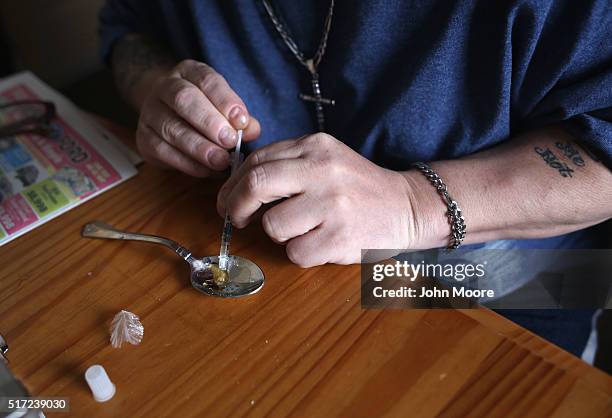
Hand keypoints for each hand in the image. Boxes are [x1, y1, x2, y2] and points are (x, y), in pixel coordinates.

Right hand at [136, 59, 260, 176]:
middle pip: (183, 100)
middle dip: (209, 122)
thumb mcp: (223, 106)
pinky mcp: (143, 138)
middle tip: (230, 141)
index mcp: (189, 72)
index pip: (206, 80)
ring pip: (171, 128)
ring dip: (199, 147)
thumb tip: (253, 130)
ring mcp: (150, 112)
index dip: (225, 100)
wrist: (165, 112)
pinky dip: (186, 163)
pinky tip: (205, 169)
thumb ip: (239, 118)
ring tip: (221, 161)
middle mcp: (165, 87)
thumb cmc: (204, 109)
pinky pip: (162, 151)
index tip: (242, 121)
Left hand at [217, 133, 415, 266]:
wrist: (405, 206)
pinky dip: (300, 253)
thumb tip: (238, 187)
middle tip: (235, 218)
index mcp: (315, 147)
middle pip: (256, 184)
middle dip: (235, 205)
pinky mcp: (340, 237)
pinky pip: (295, 253)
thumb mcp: (326, 160)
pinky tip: (321, 242)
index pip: (257, 161)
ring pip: (273, 225)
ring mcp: (333, 205)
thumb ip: (287, 165)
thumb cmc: (357, 188)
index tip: (228, 200)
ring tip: (303, 229)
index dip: (233, 185)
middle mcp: (323, 171)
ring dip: (279, 234)